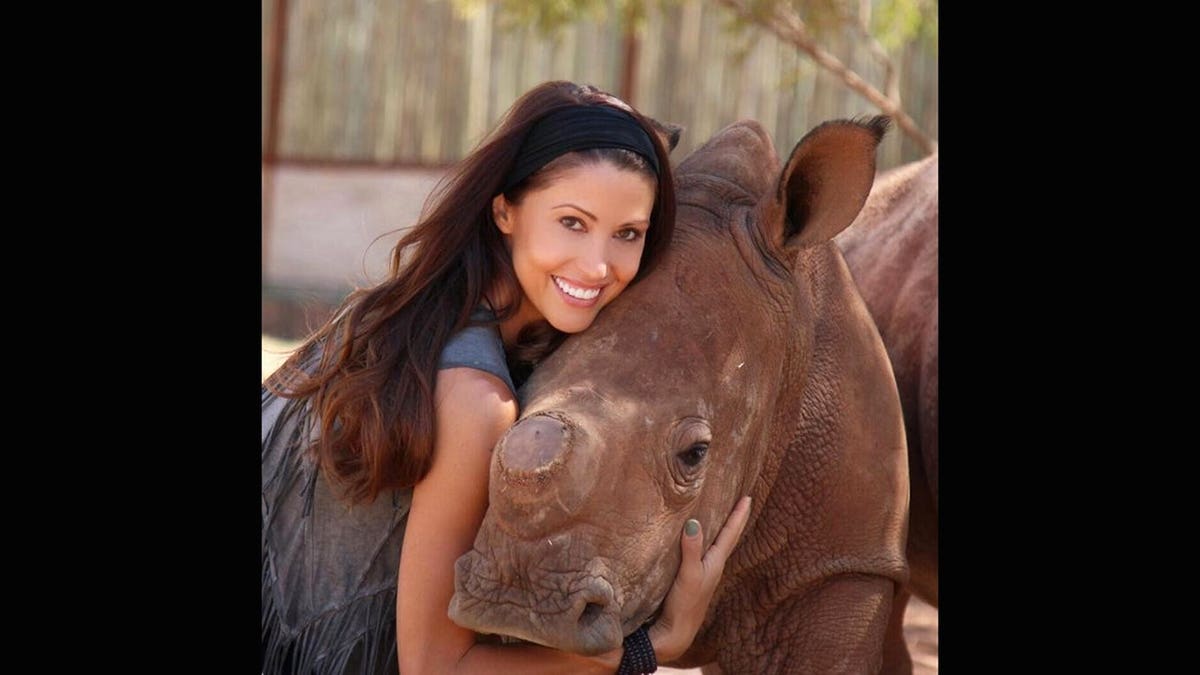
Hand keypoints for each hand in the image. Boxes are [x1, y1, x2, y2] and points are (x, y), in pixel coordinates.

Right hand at [647, 495, 752, 662]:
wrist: (676, 633)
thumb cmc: (684, 605)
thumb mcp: (688, 575)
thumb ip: (691, 549)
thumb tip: (694, 523)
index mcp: (715, 563)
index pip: (730, 533)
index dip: (738, 515)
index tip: (748, 497)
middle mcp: (713, 566)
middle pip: (729, 537)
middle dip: (736, 519)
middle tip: (744, 501)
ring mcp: (704, 573)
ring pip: (718, 545)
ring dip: (724, 529)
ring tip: (727, 515)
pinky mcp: (693, 579)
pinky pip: (705, 552)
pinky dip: (709, 541)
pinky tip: (703, 541)